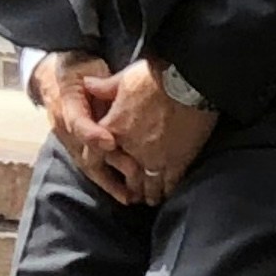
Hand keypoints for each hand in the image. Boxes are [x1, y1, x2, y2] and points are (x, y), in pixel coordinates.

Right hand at [33, 53, 141, 204]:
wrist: (55, 74)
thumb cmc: (76, 69)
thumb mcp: (86, 69)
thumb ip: (99, 84)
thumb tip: (112, 91)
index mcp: (67, 104)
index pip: (77, 123)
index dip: (92, 134)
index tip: (110, 143)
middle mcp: (65, 128)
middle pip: (86, 154)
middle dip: (109, 169)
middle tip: (133, 178)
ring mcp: (69, 140)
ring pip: (88, 165)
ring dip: (109, 182)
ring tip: (130, 196)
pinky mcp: (75, 147)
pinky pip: (90, 167)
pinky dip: (105, 181)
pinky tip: (122, 193)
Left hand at [103, 60, 218, 205]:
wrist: (190, 81)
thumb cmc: (156, 76)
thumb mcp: (124, 78)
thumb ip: (103, 87)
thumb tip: (86, 84)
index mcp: (115, 129)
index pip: (94, 156)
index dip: (96, 165)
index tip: (101, 170)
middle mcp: (132, 149)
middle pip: (125, 176)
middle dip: (128, 186)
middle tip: (131, 193)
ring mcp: (156, 158)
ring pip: (148, 185)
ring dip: (147, 193)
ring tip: (150, 198)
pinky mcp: (178, 160)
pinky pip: (170, 182)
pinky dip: (167, 190)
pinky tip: (168, 193)